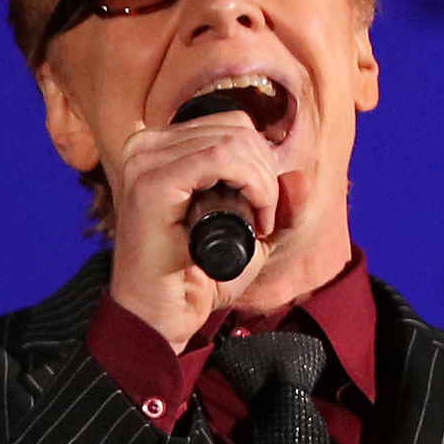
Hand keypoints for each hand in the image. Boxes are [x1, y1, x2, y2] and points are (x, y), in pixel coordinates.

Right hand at [98, 110, 279, 350]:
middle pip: (235, 128)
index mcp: (159, 149)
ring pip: (233, 141)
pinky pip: (221, 159)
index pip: (229, 124)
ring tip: (257, 224)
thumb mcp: (246, 235)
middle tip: (263, 220)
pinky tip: (254, 219)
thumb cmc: (194, 279)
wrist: (160, 319)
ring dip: (262, 184)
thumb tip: (299, 176)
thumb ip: (276, 204)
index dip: (262, 161)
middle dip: (266, 173)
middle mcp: (145, 147)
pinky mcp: (151, 184)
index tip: (263, 208)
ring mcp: (144, 163)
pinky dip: (253, 185)